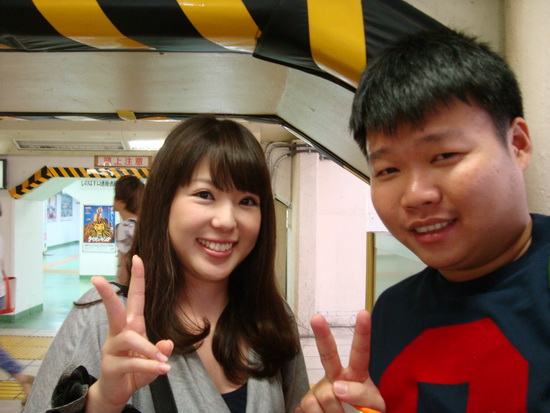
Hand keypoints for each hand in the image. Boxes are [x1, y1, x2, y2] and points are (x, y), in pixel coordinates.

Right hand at [86, 255, 172, 411]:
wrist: (116, 392)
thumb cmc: (135, 368)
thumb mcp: (153, 358)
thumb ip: (160, 350)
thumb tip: (167, 343)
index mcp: (131, 325)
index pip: (134, 298)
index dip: (137, 278)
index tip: (137, 258)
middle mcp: (119, 333)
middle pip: (113, 310)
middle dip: (106, 294)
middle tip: (96, 278)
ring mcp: (112, 349)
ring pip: (130, 339)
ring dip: (148, 349)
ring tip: (162, 362)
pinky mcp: (111, 366)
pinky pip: (132, 362)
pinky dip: (149, 366)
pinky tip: (162, 370)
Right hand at [300, 310, 384, 411]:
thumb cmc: (365, 412)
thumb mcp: (373, 404)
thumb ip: (362, 394)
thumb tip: (336, 387)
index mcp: (357, 374)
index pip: (361, 352)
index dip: (363, 333)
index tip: (364, 313)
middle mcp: (336, 376)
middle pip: (328, 354)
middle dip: (323, 335)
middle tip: (317, 318)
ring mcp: (321, 388)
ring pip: (328, 395)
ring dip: (337, 412)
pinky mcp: (307, 401)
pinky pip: (312, 406)